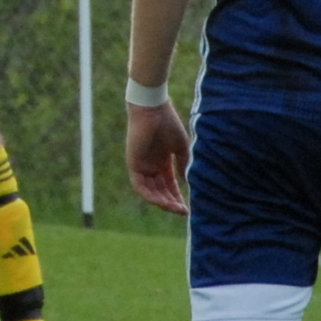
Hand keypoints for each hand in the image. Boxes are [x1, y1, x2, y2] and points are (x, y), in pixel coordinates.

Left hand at [125, 98, 191, 214]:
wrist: (154, 109)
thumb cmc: (168, 123)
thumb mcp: (181, 147)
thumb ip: (183, 164)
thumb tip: (187, 182)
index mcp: (162, 161)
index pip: (169, 185)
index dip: (178, 196)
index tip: (187, 208)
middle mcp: (151, 165)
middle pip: (160, 190)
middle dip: (171, 202)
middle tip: (182, 211)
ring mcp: (141, 165)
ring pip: (150, 191)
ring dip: (162, 201)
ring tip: (174, 208)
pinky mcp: (133, 164)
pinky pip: (140, 185)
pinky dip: (150, 195)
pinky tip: (161, 202)